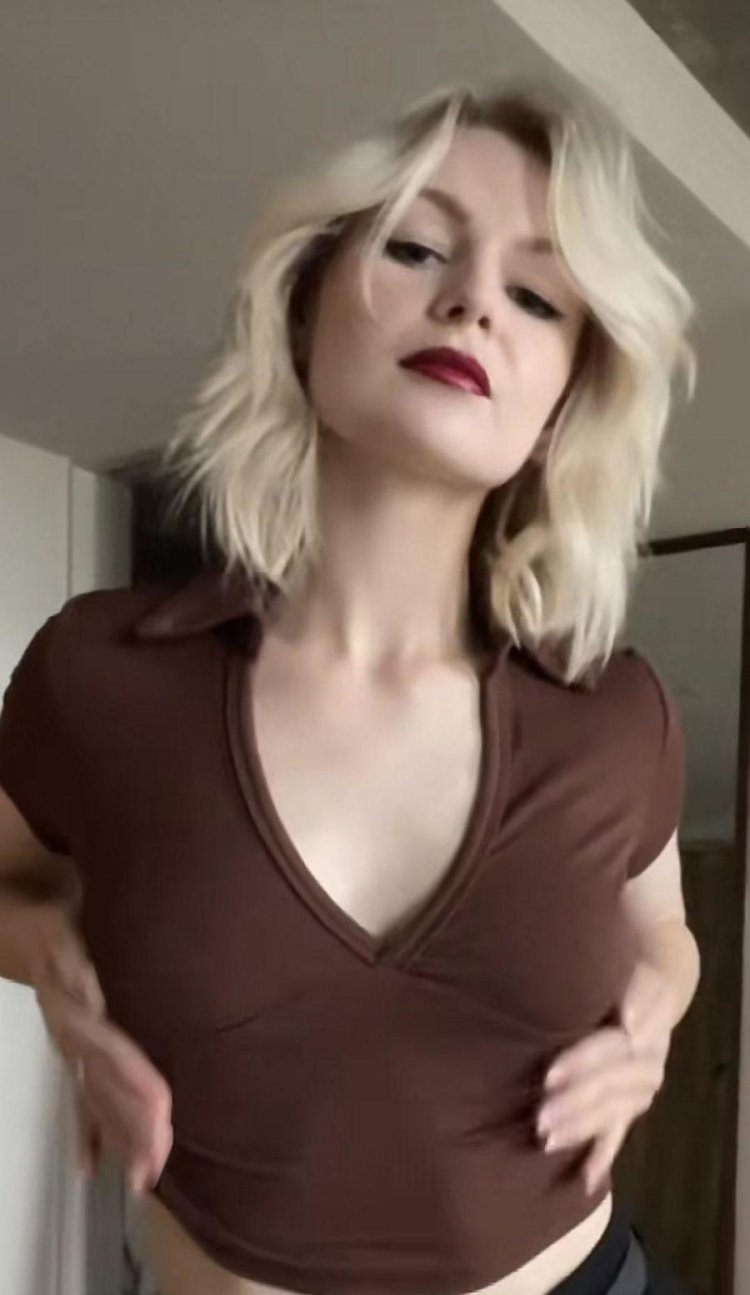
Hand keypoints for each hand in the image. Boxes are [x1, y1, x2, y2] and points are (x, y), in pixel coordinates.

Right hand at [32, 918, 172, 1193]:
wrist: (27, 929)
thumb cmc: (53, 929)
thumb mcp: (61, 936)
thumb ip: (73, 965)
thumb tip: (89, 990)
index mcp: (78, 1017)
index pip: (113, 1056)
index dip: (136, 1085)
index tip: (162, 1113)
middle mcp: (74, 1041)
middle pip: (107, 1091)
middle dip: (132, 1130)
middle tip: (153, 1171)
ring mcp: (71, 1052)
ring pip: (98, 1101)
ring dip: (120, 1139)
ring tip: (140, 1180)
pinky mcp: (73, 1054)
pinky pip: (80, 1099)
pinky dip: (87, 1132)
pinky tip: (88, 1167)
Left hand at [536, 961, 676, 1194]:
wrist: (644, 990)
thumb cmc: (622, 977)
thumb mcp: (632, 972)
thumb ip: (634, 990)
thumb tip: (629, 1022)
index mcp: (642, 1030)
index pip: (612, 1051)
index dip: (582, 1064)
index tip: (549, 1077)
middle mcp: (645, 1065)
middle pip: (609, 1089)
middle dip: (574, 1105)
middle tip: (539, 1118)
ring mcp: (637, 1091)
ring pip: (611, 1115)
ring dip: (580, 1130)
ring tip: (547, 1141)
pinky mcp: (628, 1108)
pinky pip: (617, 1135)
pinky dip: (601, 1157)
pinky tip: (585, 1181)